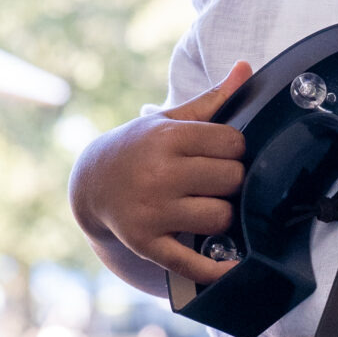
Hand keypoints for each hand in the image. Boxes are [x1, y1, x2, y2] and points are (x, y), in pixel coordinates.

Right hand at [70, 63, 252, 285]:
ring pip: (220, 218)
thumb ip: (211, 101)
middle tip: (215, 180)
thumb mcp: (168, 120)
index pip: (232, 143)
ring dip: (222, 215)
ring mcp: (152, 212)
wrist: (91, 183)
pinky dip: (216, 269)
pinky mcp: (147, 243)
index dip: (236, 149)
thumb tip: (246, 68)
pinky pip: (192, 262)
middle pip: (231, 180)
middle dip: (231, 181)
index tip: (222, 153)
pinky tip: (231, 267)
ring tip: (205, 205)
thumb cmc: (140, 148)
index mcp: (167, 139)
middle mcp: (159, 174)